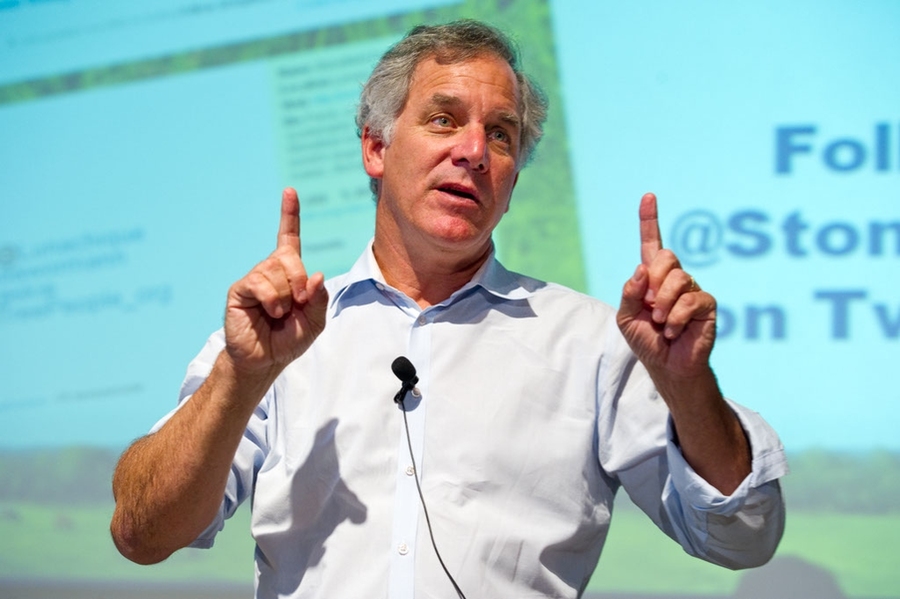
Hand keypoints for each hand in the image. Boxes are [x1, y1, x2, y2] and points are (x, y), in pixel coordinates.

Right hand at [224, 188, 327, 375]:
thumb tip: (316, 275)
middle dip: (300, 282)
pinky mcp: (240, 289)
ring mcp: (254, 278)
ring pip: (277, 272)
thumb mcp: (315, 321)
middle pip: (290, 258)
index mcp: (289, 273)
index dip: (289, 214)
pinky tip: (270, 313)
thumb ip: (319, 299)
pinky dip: (273, 300)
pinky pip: (261, 283)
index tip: (290, 191)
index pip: (289, 237)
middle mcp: (270, 270)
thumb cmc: (288, 339)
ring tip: (279, 314)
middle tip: (297, 304)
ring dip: (286, 298)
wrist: (265, 360)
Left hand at [616, 193, 716, 378]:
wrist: (666, 367)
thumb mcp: (626, 318)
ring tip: (662, 324)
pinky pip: (691, 300)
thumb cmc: (647, 342)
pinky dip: (676, 318)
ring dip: (663, 304)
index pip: (652, 244)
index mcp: (652, 278)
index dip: (649, 220)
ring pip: (678, 278)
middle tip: (651, 307)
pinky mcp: (706, 305)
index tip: (648, 196)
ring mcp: (692, 290)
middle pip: (666, 257)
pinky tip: (674, 332)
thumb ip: (630, 293)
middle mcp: (674, 279)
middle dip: (653, 281)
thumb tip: (642, 269)